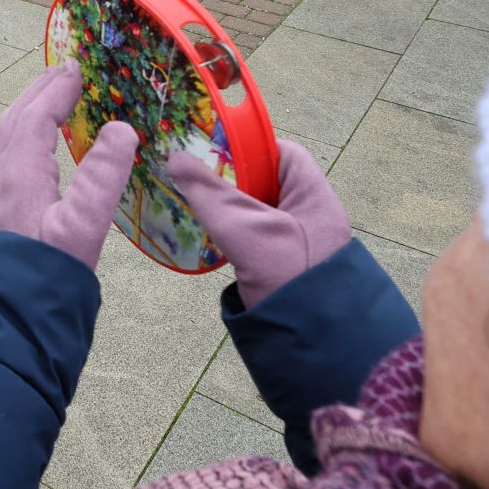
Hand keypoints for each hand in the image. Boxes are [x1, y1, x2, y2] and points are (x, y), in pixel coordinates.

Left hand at [0, 63, 137, 271]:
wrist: (11, 320)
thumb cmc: (47, 274)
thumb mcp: (82, 225)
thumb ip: (102, 176)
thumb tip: (121, 129)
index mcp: (22, 175)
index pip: (36, 118)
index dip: (56, 90)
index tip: (77, 68)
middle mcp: (6, 181)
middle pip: (15, 122)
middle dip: (38, 92)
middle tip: (62, 71)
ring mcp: (3, 199)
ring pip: (9, 141)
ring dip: (30, 112)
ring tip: (51, 100)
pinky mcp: (7, 217)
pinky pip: (13, 159)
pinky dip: (28, 138)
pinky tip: (43, 155)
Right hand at [163, 143, 350, 307]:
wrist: (312, 341)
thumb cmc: (288, 275)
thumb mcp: (244, 228)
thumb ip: (208, 192)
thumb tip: (175, 157)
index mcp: (313, 195)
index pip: (283, 153)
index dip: (249, 147)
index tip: (213, 148)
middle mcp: (309, 215)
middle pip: (266, 182)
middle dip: (230, 177)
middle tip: (194, 173)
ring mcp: (296, 243)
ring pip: (256, 212)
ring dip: (227, 207)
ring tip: (192, 200)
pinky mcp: (282, 267)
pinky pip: (252, 238)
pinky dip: (230, 233)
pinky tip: (206, 235)